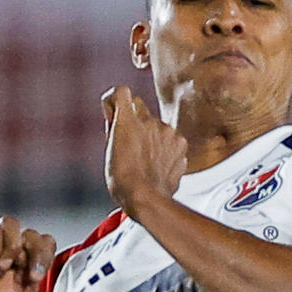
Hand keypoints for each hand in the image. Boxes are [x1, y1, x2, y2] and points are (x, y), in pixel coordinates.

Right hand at [0, 216, 56, 291]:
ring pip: (11, 224)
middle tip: (21, 268)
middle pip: (31, 233)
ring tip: (3, 266)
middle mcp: (14, 251)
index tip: (36, 274)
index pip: (44, 243)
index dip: (44, 254)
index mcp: (29, 262)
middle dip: (31, 251)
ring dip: (11, 246)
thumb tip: (41, 259)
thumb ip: (37, 272)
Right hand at [101, 85, 186, 215]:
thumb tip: (119, 120)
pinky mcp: (181, 144)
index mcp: (127, 120)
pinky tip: (157, 165)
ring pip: (156, 127)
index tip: (113, 115)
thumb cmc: (123, 180)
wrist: (147, 199)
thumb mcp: (110, 150)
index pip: (121, 92)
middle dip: (133, 122)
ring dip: (150, 137)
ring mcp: (168, 132)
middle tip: (128, 144)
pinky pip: (170, 140)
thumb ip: (117, 128)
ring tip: (143, 161)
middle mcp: (149, 121)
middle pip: (140, 110)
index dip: (115, 102)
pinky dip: (164, 149)